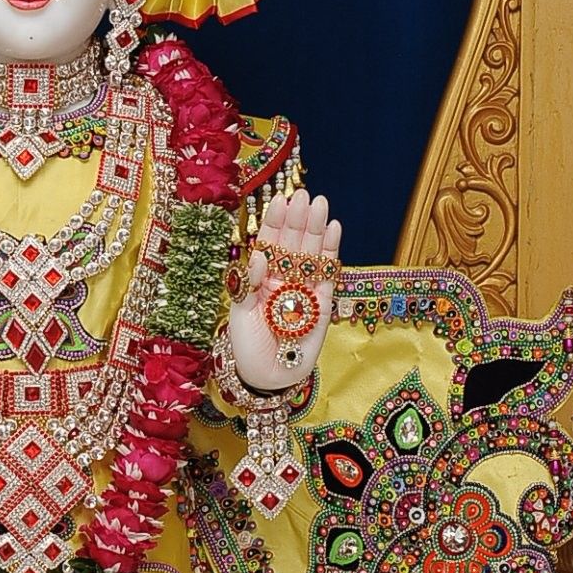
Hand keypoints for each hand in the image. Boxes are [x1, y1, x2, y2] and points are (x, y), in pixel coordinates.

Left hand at [221, 187, 341, 392]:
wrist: (267, 376)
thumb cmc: (247, 345)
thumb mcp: (238, 313)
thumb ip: (247, 284)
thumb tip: (258, 254)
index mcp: (260, 276)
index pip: (269, 242)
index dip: (275, 222)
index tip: (281, 200)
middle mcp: (283, 277)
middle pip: (293, 243)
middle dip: (299, 219)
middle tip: (305, 196)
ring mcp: (303, 288)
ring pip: (311, 253)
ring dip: (316, 228)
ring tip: (321, 205)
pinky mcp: (322, 303)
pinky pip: (327, 274)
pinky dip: (331, 252)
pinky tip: (333, 230)